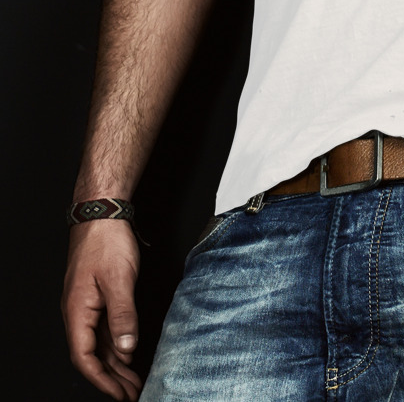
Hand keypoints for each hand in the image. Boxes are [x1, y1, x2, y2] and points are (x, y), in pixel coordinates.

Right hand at [62, 221, 141, 400]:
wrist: (102, 212)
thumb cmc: (106, 241)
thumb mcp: (119, 280)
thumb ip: (123, 316)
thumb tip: (126, 350)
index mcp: (77, 311)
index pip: (85, 358)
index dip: (102, 380)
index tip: (120, 395)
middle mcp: (78, 312)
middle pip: (92, 355)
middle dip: (112, 378)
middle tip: (133, 393)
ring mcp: (86, 304)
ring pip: (99, 343)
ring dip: (116, 363)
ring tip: (134, 380)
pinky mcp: (97, 295)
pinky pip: (104, 328)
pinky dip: (116, 343)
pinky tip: (129, 352)